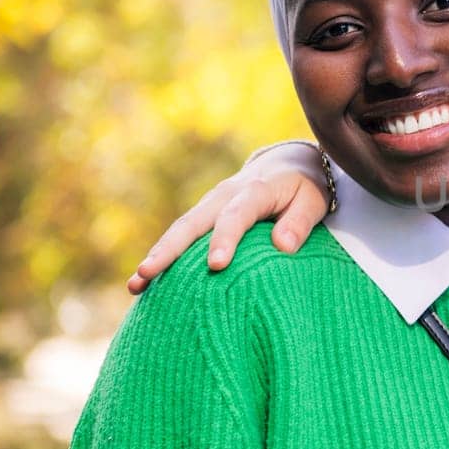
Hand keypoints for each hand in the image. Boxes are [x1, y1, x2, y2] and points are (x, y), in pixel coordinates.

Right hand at [128, 142, 328, 293]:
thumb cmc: (304, 188)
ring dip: (157, 255)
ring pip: (179, 230)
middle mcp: (225, 196)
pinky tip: (143, 284)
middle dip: (170, 249)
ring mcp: (209, 205)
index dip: (225, 239)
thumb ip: (300, 221)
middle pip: (193, 223)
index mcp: (255, 191)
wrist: (286, 163)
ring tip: (135, 284)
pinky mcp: (203, 216)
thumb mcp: (313, 200)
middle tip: (148, 273)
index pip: (237, 216)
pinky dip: (162, 256)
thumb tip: (283, 247)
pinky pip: (180, 236)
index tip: (216, 265)